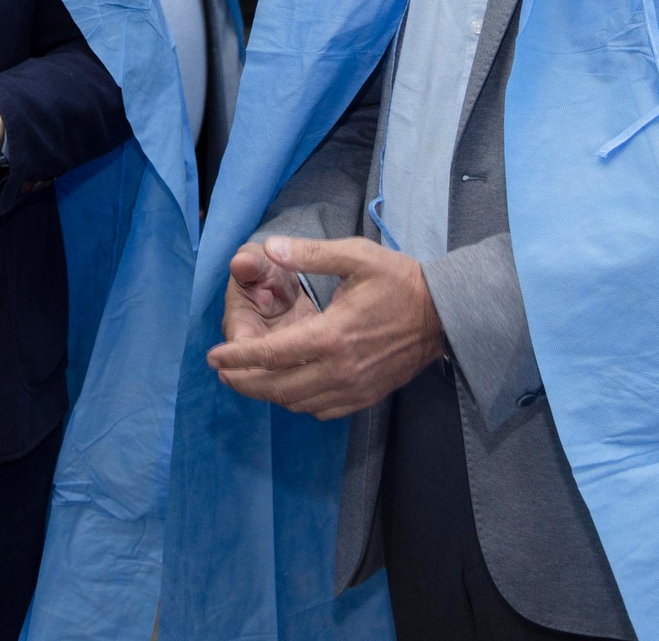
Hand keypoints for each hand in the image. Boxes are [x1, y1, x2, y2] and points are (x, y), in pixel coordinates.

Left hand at [206, 236, 445, 419]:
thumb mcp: (356, 256)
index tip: (213, 357)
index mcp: (333, 336)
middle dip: (244, 382)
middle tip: (223, 372)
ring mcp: (355, 388)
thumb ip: (310, 254)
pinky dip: (298, 402)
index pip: (272, 355)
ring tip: (248, 379)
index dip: (238, 358)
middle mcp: (341, 369)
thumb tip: (269, 247)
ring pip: (298, 403)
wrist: (445, 315)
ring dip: (269, 393)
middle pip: (278, 388)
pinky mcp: (367, 396)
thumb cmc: (399, 281)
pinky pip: (322, 410)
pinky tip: (289, 386)